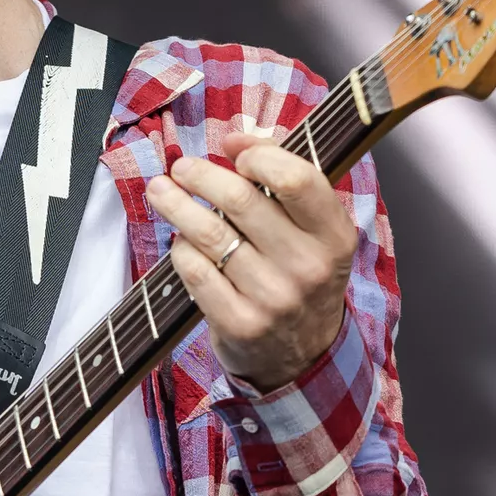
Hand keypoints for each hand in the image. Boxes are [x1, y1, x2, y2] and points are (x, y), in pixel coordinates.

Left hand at [146, 132, 357, 392]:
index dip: (258, 157)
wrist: (302, 355)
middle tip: (181, 168)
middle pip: (240, 200)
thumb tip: (238, 140)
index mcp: (334, 235)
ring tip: (161, 190)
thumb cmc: (300, 274)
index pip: (296, 179)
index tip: (233, 153)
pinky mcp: (240, 323)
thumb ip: (283, 177)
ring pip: (208, 233)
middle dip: (200, 175)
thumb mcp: (313, 230)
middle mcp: (308, 267)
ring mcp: (273, 299)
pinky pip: (194, 269)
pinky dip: (181, 249)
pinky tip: (181, 241)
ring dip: (176, 204)